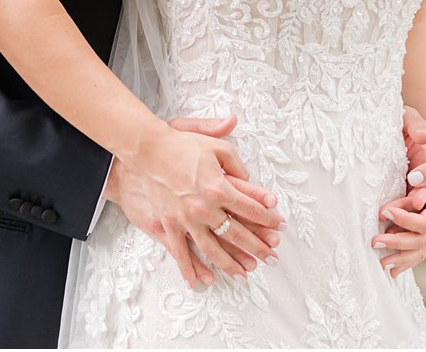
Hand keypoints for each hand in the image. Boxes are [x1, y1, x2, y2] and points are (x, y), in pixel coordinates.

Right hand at [105, 114, 284, 288]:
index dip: (268, 218)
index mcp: (219, 187)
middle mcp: (204, 208)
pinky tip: (201, 281)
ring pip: (213, 249)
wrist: (146, 151)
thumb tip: (251, 179)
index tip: (279, 226)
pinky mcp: (169, 225)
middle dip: (257, 247)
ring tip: (245, 273)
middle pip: (237, 233)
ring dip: (231, 263)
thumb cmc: (180, 145)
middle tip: (272, 257)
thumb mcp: (215, 146)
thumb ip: (236, 163)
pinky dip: (191, 269)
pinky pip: (181, 253)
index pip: (250, 208)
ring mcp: (186, 219)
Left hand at [373, 119, 425, 277]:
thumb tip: (413, 179)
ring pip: (422, 250)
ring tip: (381, 262)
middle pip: (422, 240)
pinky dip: (408, 260)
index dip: (406, 220)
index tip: (385, 212)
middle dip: (397, 242)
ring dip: (402, 258)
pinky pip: (423, 249)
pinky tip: (393, 269)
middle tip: (374, 241)